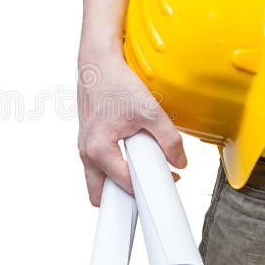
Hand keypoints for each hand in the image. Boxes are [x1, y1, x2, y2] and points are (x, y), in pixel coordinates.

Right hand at [77, 53, 186, 206]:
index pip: (126, 185)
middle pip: (101, 196)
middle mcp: (87, 154)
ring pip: (98, 183)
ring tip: (144, 173)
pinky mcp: (87, 141)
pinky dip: (114, 169)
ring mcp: (84, 148)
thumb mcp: (150, 110)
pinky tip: (133, 155)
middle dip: (124, 200)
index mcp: (99, 150)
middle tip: (149, 190)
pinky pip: (98, 167)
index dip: (150, 189)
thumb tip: (179, 161)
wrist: (97, 64)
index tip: (166, 189)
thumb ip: (168, 139)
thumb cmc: (116, 83)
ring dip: (118, 184)